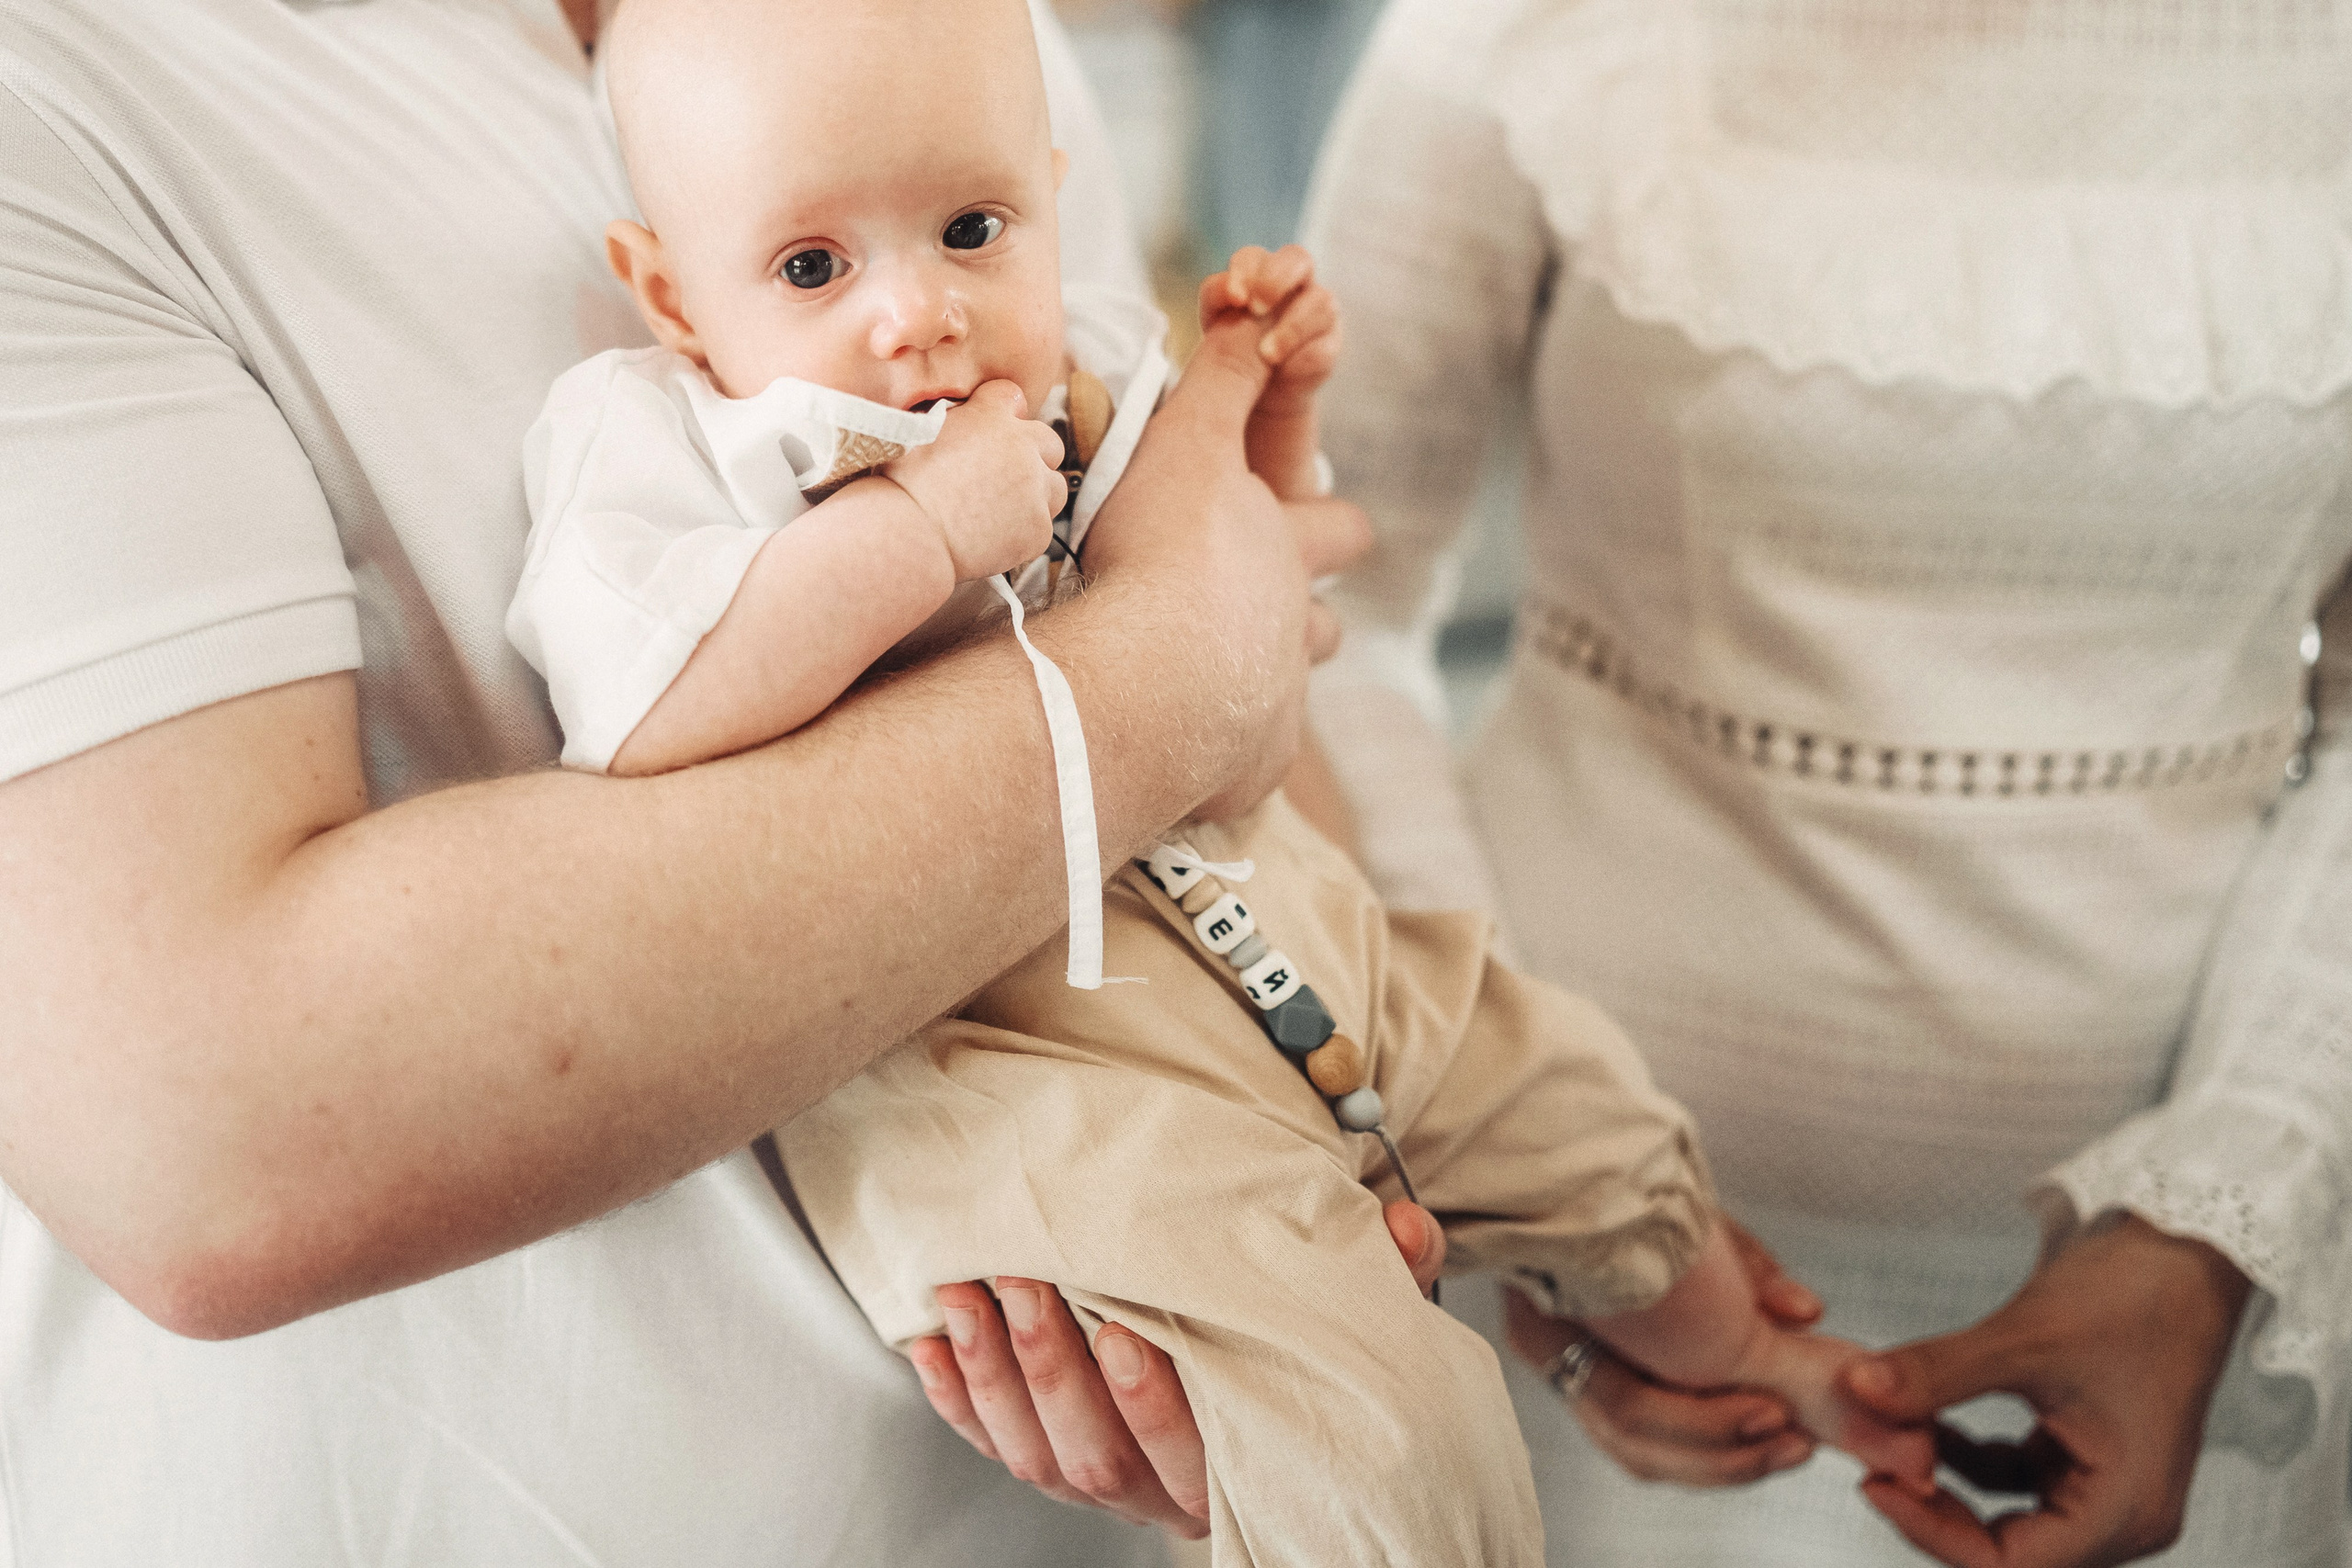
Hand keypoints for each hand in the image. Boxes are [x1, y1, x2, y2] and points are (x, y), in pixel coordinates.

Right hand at [883, 380, 1065, 580]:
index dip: (1003, 414)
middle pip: (1049, 443)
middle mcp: (1022, 447)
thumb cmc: (901, 484)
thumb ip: (954, 421)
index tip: (992, 432)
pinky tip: (993, 538)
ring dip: (1036, 495)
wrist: (909, 535)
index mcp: (991, 417)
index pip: (1012, 397)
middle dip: (1033, 456)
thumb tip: (961, 420)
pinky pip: (1041, 527)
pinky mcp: (1039, 528)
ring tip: (1001, 511)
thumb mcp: (919, 431)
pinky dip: (1023, 532)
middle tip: (1003, 477)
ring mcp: (1036, 489)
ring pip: (1054, 487)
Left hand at [906, 1199, 1444, 1536]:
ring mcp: (1105, 1481)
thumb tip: (1404, 1228)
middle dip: (1053, 1368)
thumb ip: (1388, 1278)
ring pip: (1037, 1455)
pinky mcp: (1052, 1457)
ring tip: (967, 1291)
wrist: (1270, 1372)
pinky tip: (930, 1336)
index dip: (1153, 1402)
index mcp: (1239, 1464)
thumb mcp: (1358, 1314)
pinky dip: (955, 1394)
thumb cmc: (1304, 1343)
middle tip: (1025, 1279)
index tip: (1125, 1329)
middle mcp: (1164, 1492)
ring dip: (993, 1372)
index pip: (1192, 1456)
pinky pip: (992, 1441)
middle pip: (1097, 1457)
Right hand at [1079, 306, 1370, 821]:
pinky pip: (1242, 771)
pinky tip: (1185, 759)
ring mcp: (1277, 708)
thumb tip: (1263, 300)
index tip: (1316, 522)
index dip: (1330, 521)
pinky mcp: (1243, 772)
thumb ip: (1224, 376)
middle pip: (1327, 626)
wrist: (1152, 679)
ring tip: (1218, 687)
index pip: (1340, 526)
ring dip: (1263, 686)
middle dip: (1308, 615)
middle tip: (1269, 613)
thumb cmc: (1165, 555)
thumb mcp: (1190, 442)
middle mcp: (1296, 633)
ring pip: (1292, 696)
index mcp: (1289, 553)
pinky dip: (1218, 762)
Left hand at [1200, 245, 1341, 413]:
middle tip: (1256, 309)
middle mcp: (1293, 285)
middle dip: (1277, 280)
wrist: (1255, 397)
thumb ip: (1217, 301)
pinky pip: (1324, 347)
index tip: (1235, 298)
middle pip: (1297, 259)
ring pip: (1321, 301)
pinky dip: (1303, 360)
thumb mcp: (1211, 327)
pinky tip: (1284, 372)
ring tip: (1267, 355)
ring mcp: (1317, 313)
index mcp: (1258, 274)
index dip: (1244, 272)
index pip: (1252, 259)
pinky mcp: (1329, 347)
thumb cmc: (1231, 353)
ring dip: (1292, 328)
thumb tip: (1231, 293)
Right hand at [1505, 1217, 1827, 1485]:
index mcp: (1549, 1313)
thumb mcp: (1683, 1218)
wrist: (1573, 1180)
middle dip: (1725, 1455)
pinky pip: (1641, 1443)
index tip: (1776, 1411)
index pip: (1628, 1404)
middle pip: (1634, 1442)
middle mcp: (1548, 1353)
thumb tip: (1805, 1312)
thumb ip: (1746, 1267)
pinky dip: (1700, 1450)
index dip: (1706, 1423)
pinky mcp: (1588, 1385)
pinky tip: (1753, 1439)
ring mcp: (1563, 1374)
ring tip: (1787, 1447)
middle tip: (1795, 1441)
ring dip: (1721, 1463)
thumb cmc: (1623, 1192)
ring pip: (1638, 1454)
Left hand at [1844, 1214, 2250, 1567]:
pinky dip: (1965, 1455)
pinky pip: (2013, 1477)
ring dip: (1944, 1479)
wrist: (2184, 1248)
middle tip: (1870, 1457)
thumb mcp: (2024, 1337)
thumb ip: (1936, 1373)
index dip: (1932, 1531)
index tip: (1873, 1482)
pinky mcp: (2087, 1454)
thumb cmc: (2132, 1292)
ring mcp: (2107, 1486)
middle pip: (2008, 1551)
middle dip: (1933, 1505)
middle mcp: (2124, 1514)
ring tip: (1888, 1428)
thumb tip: (1853, 1387)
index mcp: (2125, 1510)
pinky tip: (1923, 1413)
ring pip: (2005, 1514)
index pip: (2012, 1565)